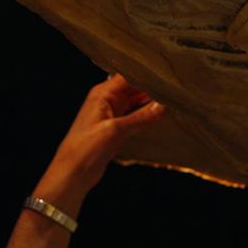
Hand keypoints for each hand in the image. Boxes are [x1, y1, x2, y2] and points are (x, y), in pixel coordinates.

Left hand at [1, 73, 163, 247]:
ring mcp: (110, 115)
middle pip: (133, 88)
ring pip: (134, 102)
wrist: (73, 172)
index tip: (166, 76)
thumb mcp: (116, 130)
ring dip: (149, 103)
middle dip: (151, 88)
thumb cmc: (85, 148)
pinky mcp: (114, 129)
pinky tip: (159, 117)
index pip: (128, 76)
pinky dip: (145, 116)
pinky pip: (133, 117)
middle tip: (174, 89)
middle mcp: (106, 101)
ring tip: (172, 101)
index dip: (146, 75)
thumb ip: (141, 117)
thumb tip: (162, 106)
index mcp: (102, 94)